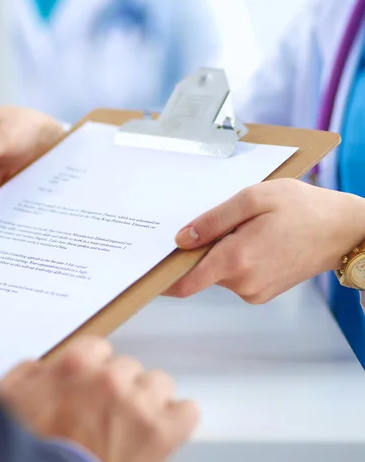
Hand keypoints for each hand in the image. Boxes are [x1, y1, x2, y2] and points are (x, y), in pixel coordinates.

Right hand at [0, 336, 198, 461]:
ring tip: (133, 426)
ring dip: (148, 401)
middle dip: (119, 387)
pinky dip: (177, 420)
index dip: (95, 370)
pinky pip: (187, 411)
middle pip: (129, 367)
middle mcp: (110, 378)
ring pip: (159, 384)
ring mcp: (138, 405)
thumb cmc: (26, 446)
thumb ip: (30, 374)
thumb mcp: (9, 398)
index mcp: (75, 365)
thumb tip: (44, 369)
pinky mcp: (161, 434)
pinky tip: (162, 431)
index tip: (91, 387)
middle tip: (106, 413)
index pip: (100, 349)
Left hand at [168, 179, 364, 303]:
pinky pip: (235, 276)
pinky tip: (252, 238)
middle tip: (208, 224)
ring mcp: (254, 291)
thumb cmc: (302, 207)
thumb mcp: (253, 199)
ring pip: (218, 273)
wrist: (343, 230)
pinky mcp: (263, 292)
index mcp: (236, 260)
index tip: (148, 267)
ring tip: (241, 226)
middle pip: (200, 272)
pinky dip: (233, 259)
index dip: (164, 275)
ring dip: (219, 253)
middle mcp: (243, 283)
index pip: (185, 282)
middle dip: (197, 251)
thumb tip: (181, 240)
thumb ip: (213, 220)